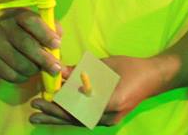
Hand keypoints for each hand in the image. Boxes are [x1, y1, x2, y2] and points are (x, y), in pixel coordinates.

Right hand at [0, 8, 61, 83]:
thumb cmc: (14, 26)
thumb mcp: (29, 19)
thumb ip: (47, 27)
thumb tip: (59, 41)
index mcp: (17, 15)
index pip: (32, 22)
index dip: (45, 34)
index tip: (57, 44)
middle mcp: (5, 29)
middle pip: (27, 45)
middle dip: (44, 59)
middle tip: (56, 68)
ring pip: (21, 64)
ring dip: (34, 70)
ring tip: (38, 68)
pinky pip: (12, 76)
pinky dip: (23, 77)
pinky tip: (25, 72)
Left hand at [29, 55, 168, 126]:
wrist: (153, 78)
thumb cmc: (131, 68)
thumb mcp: (105, 65)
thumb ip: (82, 71)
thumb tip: (60, 72)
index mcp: (110, 101)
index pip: (80, 106)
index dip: (60, 104)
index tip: (44, 100)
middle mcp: (108, 115)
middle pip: (76, 118)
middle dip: (53, 115)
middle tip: (34, 111)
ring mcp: (108, 120)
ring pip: (78, 121)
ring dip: (57, 119)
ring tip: (38, 118)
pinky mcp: (107, 119)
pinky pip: (84, 119)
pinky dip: (69, 116)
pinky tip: (55, 115)